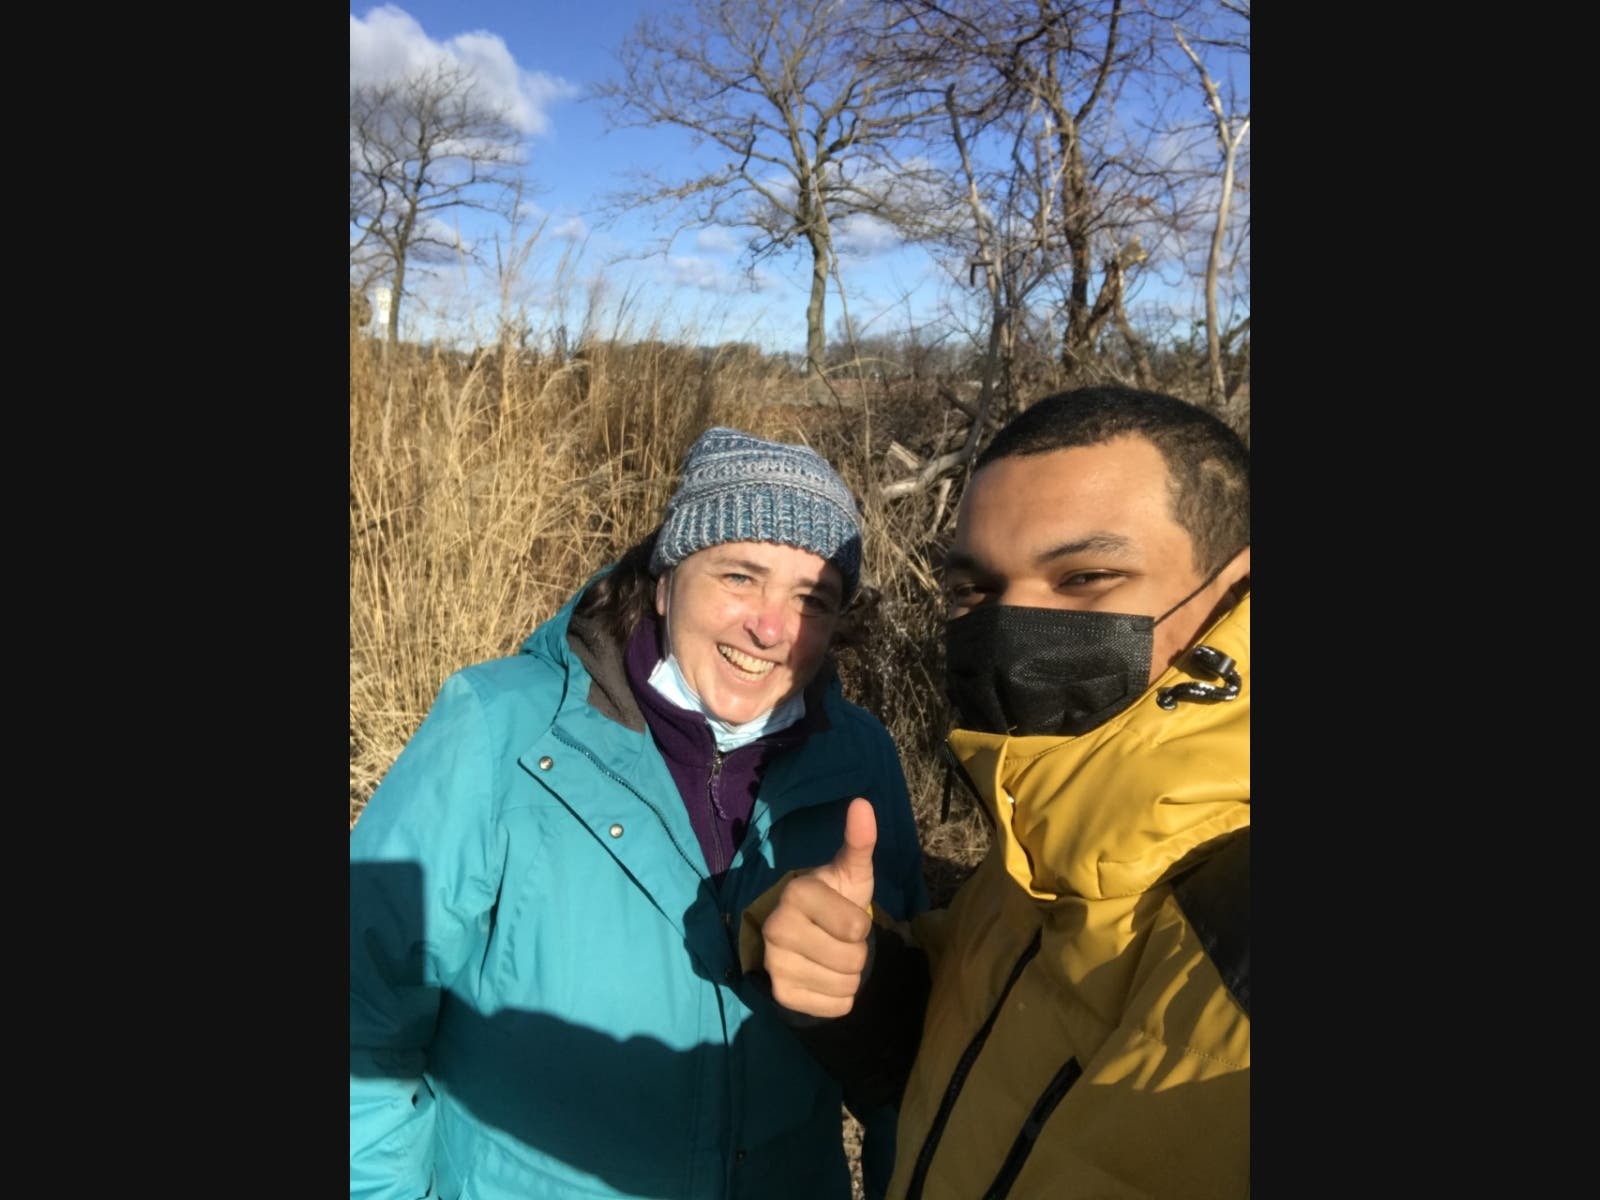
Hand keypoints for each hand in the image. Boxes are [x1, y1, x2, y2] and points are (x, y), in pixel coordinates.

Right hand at [761, 797, 876, 1017]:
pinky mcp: (779, 994)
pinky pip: (834, 1007)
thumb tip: (862, 803)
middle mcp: (777, 927)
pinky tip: (823, 976)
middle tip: (838, 938)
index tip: (844, 916)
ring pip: (845, 985)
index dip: (859, 925)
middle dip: (856, 952)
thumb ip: (859, 841)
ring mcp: (775, 963)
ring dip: (848, 975)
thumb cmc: (834, 899)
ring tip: (831, 955)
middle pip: (852, 960)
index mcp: (797, 893)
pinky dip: (837, 997)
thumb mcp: (851, 873)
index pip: (855, 929)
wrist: (804, 932)